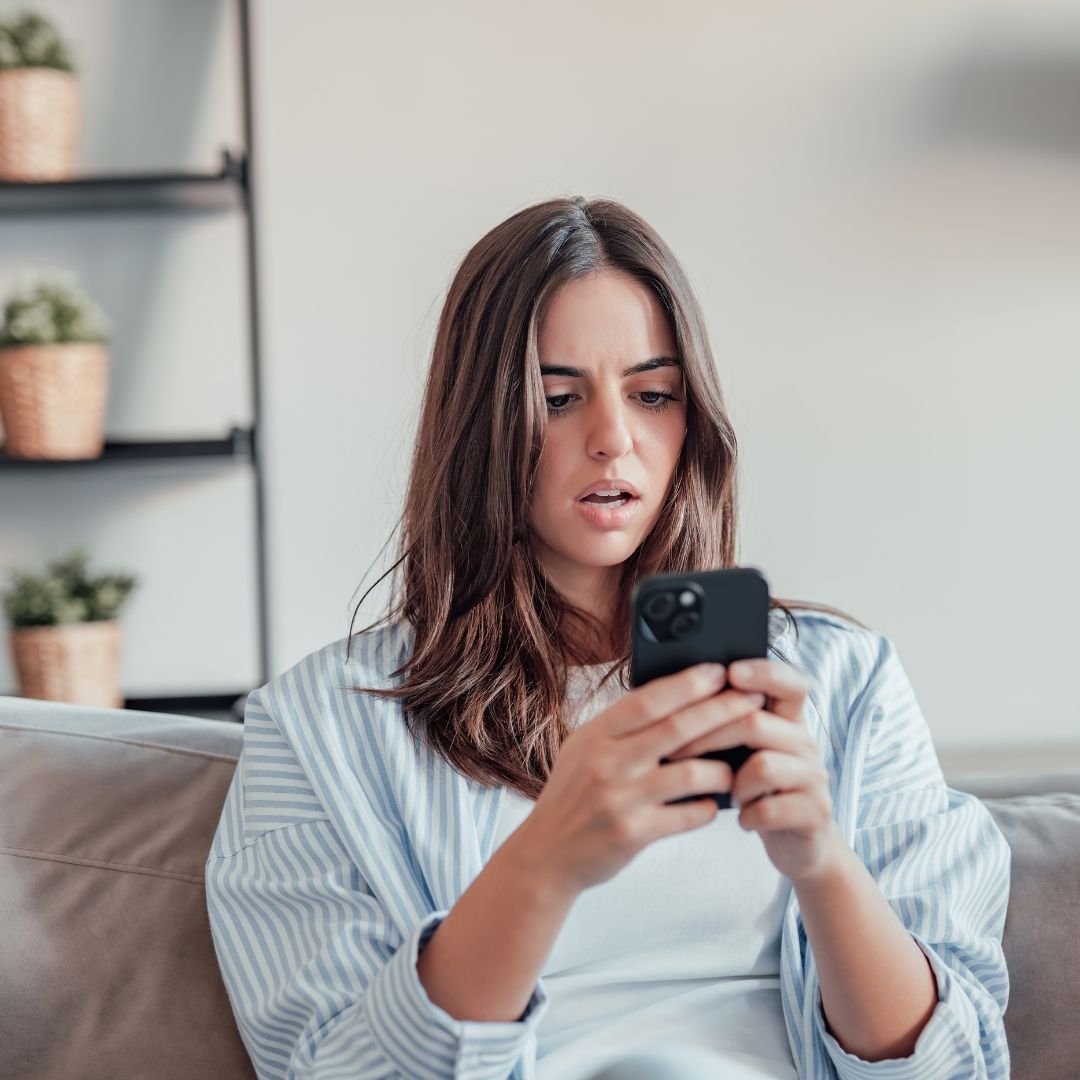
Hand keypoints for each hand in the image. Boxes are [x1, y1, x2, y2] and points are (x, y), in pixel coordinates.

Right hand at [510, 663, 764, 896]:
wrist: (547, 853)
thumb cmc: (573, 794)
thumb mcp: (584, 748)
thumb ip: (621, 727)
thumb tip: (672, 695)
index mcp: (596, 735)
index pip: (649, 700)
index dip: (688, 683)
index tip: (719, 671)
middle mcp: (608, 762)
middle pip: (679, 729)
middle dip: (723, 710)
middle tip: (753, 700)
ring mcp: (622, 799)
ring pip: (693, 773)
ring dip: (723, 767)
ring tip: (736, 766)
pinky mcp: (634, 834)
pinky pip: (690, 815)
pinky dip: (709, 807)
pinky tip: (714, 803)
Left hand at [664, 657, 843, 882]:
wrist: (797, 842)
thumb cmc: (758, 789)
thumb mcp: (745, 752)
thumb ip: (728, 725)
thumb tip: (676, 697)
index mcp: (788, 720)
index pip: (790, 682)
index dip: (763, 672)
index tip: (731, 671)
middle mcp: (805, 742)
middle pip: (756, 722)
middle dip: (707, 735)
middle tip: (674, 751)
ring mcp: (813, 777)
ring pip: (763, 765)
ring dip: (733, 782)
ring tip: (725, 792)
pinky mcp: (814, 812)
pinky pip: (769, 808)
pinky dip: (747, 815)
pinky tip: (743, 817)